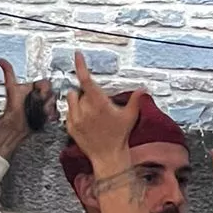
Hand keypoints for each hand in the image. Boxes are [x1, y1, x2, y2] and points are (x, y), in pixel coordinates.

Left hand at [0, 60, 55, 159]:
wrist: (15, 125)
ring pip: (55, 103)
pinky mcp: (47, 116)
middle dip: (47, 100)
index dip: (44, 89)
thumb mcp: (11, 87)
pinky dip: (53, 115)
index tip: (39, 94)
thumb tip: (0, 60)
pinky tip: (46, 116)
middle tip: (39, 104)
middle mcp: (39, 96)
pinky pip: (56, 112)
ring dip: (49, 108)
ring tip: (42, 111)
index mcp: (33, 88)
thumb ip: (8, 72)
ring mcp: (43, 106)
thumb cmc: (13, 107)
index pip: (46, 84)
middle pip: (52, 94)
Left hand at [65, 54, 142, 170]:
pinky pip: (69, 111)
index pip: (86, 80)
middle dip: (88, 93)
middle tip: (99, 105)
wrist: (108, 156)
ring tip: (91, 111)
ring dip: (79, 100)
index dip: (81, 65)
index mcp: (99, 104)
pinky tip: (86, 121)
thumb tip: (143, 89)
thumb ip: (136, 100)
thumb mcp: (130, 116)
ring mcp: (76, 119)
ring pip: (72, 98)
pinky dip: (76, 111)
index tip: (78, 55)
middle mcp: (85, 110)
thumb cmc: (120, 136)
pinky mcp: (70, 127)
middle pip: (81, 90)